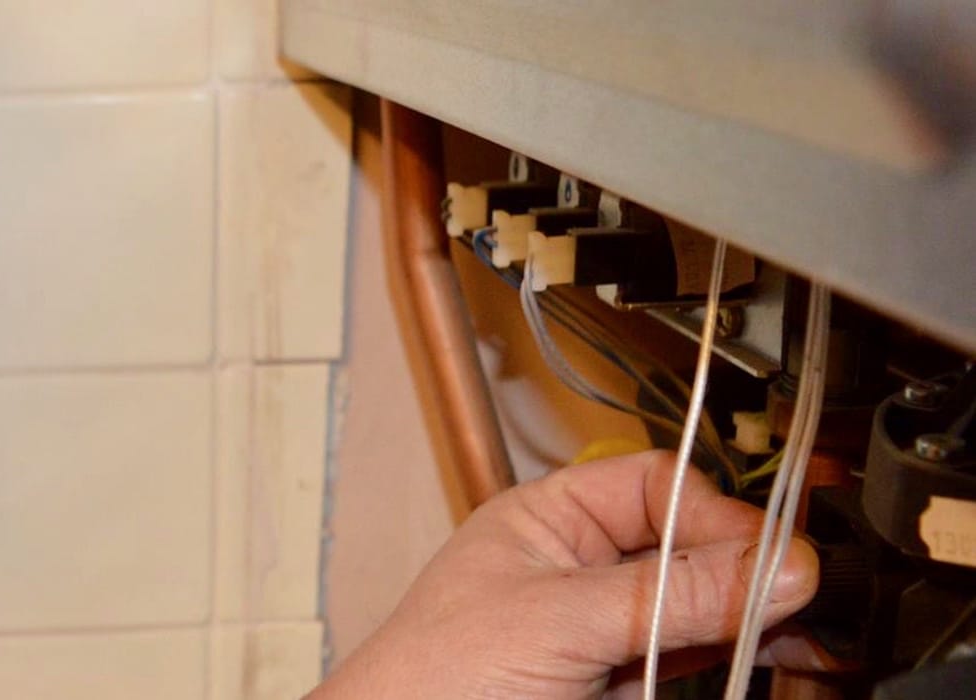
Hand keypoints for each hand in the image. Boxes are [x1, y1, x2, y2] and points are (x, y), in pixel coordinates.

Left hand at [311, 450, 825, 698]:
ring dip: (755, 617)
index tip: (770, 555)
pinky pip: (693, 660)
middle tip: (803, 597)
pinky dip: (738, 658)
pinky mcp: (619, 685)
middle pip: (691, 547)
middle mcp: (580, 567)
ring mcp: (603, 629)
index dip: (718, 514)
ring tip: (808, 634)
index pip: (658, 486)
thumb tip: (774, 563)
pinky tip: (775, 658)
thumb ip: (666, 594)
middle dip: (747, 568)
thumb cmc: (428, 679)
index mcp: (546, 520)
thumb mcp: (557, 620)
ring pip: (702, 607)